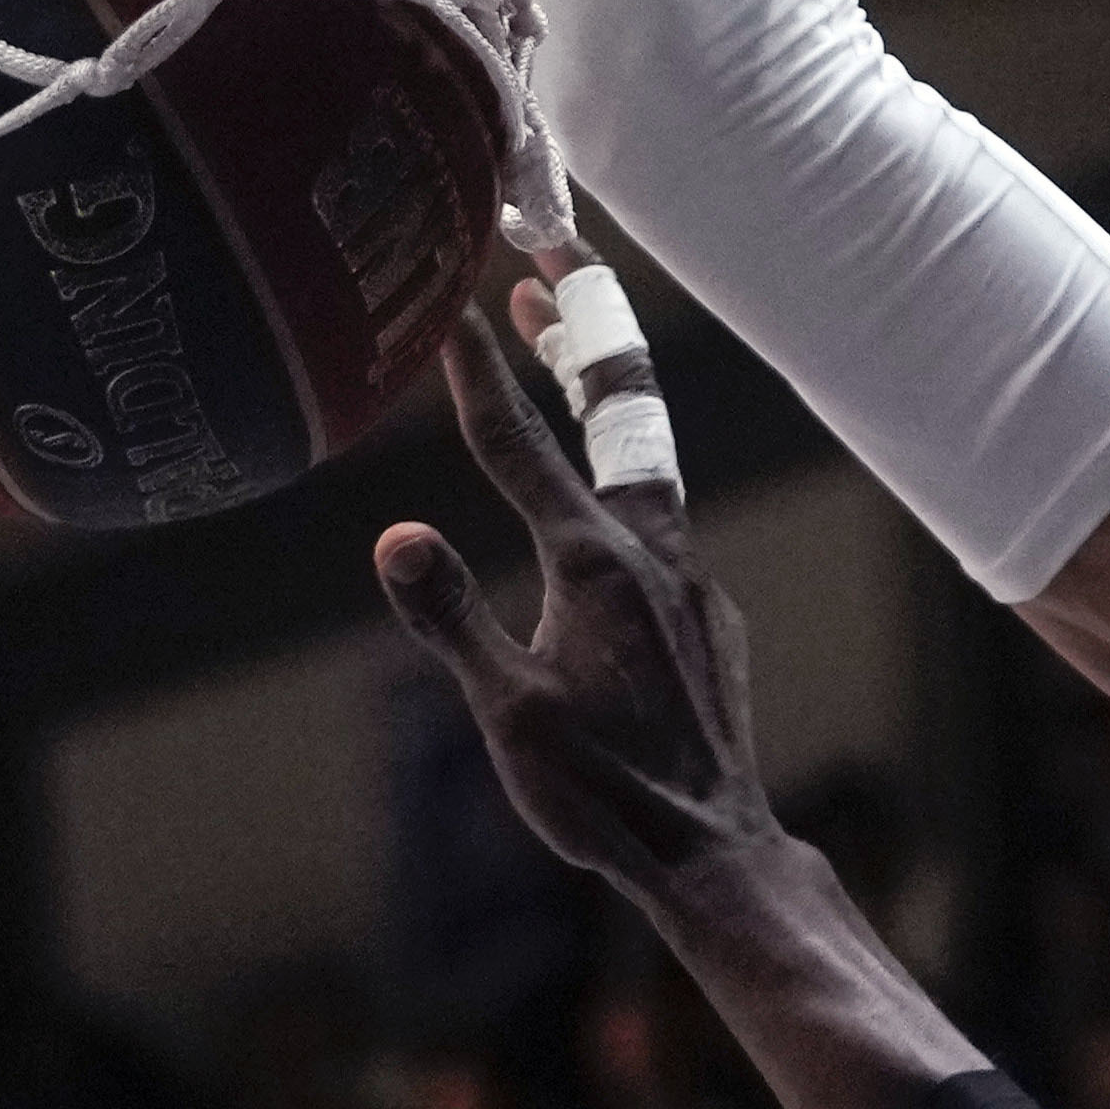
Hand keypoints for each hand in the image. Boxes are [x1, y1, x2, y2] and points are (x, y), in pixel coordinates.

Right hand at [374, 284, 797, 906]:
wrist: (714, 851)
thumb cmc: (605, 794)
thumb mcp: (508, 713)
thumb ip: (452, 618)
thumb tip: (395, 534)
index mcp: (595, 565)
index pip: (522, 445)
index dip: (481, 371)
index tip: (453, 302)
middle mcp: (653, 554)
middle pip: (616, 412)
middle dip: (580, 327)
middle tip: (545, 257)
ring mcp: (688, 582)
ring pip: (642, 461)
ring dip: (599, 397)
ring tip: (559, 342)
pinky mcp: (705, 617)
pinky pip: (657, 521)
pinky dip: (618, 479)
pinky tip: (593, 503)